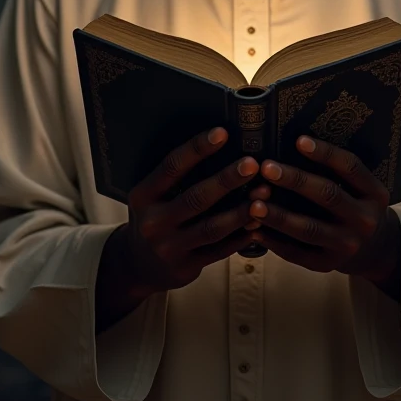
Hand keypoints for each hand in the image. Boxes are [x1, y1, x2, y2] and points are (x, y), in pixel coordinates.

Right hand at [121, 126, 260, 296]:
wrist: (136, 265)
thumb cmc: (153, 217)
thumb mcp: (151, 196)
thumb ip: (175, 177)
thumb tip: (218, 145)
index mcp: (144, 196)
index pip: (172, 167)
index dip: (197, 148)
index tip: (222, 133)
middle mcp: (153, 222)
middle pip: (196, 197)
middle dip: (227, 179)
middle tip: (252, 163)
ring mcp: (169, 247)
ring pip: (212, 228)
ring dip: (241, 211)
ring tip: (264, 194)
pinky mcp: (185, 267)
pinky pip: (219, 251)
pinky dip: (241, 237)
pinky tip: (258, 223)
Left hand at [247, 135, 400, 295]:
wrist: (375, 251)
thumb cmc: (356, 207)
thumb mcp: (361, 189)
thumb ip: (337, 173)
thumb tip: (295, 146)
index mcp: (374, 194)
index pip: (350, 168)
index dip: (326, 153)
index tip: (299, 140)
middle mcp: (364, 220)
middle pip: (328, 195)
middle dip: (295, 180)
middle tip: (266, 168)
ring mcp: (346, 245)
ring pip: (308, 228)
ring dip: (278, 216)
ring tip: (253, 203)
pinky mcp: (328, 264)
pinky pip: (297, 253)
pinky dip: (274, 241)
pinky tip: (254, 229)